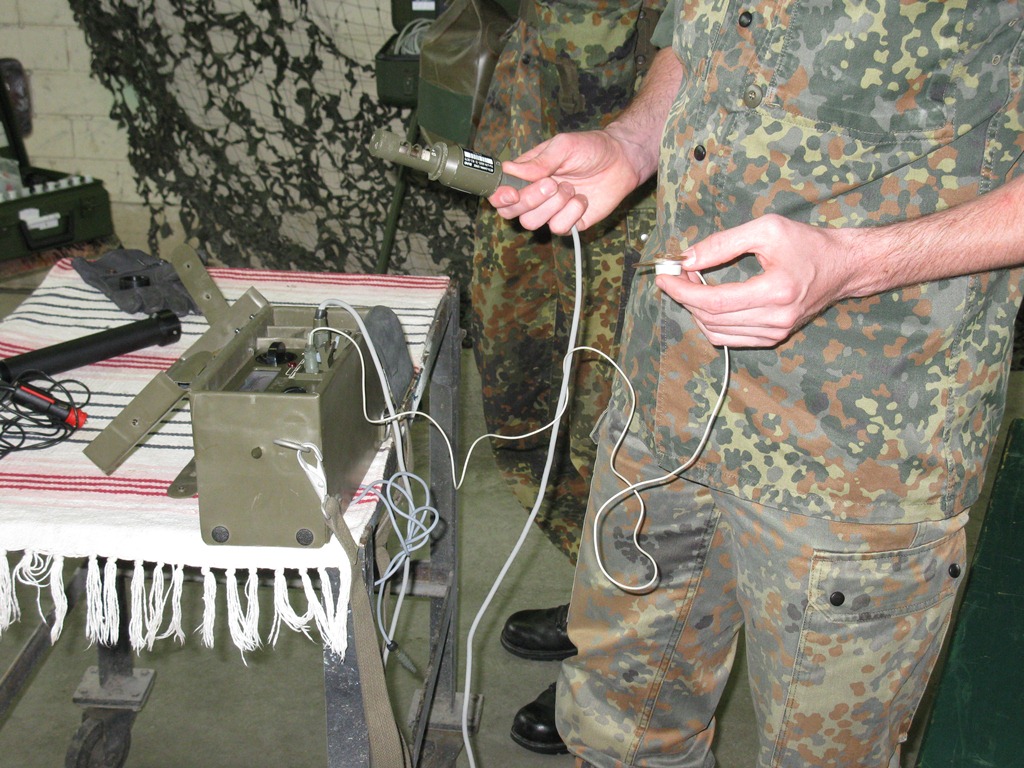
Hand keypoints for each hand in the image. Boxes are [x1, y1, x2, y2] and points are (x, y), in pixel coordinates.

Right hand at [487, 129, 647, 233]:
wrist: (621, 160)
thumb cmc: (590, 148)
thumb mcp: (562, 146)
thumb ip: (537, 161)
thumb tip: (509, 170)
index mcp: (525, 175)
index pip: (500, 193)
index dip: (500, 197)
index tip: (511, 193)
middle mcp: (534, 196)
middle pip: (512, 212)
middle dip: (530, 200)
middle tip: (551, 184)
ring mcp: (550, 212)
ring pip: (532, 223)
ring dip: (553, 205)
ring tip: (571, 188)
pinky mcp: (569, 223)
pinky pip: (558, 228)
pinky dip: (571, 213)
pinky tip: (582, 199)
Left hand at [655, 215, 858, 347]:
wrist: (842, 266)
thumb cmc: (807, 242)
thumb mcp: (766, 229)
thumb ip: (723, 243)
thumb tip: (687, 259)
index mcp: (776, 291)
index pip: (714, 301)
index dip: (683, 291)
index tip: (664, 276)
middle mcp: (777, 318)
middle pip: (712, 318)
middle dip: (685, 296)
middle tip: (677, 274)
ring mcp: (777, 332)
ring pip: (717, 332)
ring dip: (696, 309)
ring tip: (692, 284)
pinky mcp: (775, 338)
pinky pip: (729, 338)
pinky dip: (711, 322)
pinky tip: (708, 301)